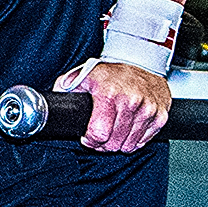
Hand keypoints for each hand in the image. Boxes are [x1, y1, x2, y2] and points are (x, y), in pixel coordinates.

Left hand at [53, 60, 169, 151]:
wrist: (142, 61)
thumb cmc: (111, 71)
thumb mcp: (83, 75)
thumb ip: (64, 88)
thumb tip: (47, 101)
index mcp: (109, 94)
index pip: (98, 134)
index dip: (90, 140)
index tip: (88, 136)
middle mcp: (131, 102)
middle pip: (113, 143)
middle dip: (103, 143)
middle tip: (100, 134)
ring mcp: (147, 110)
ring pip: (129, 145)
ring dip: (119, 142)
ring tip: (114, 129)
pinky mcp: (160, 116)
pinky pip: (144, 141)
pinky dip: (134, 138)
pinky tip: (128, 126)